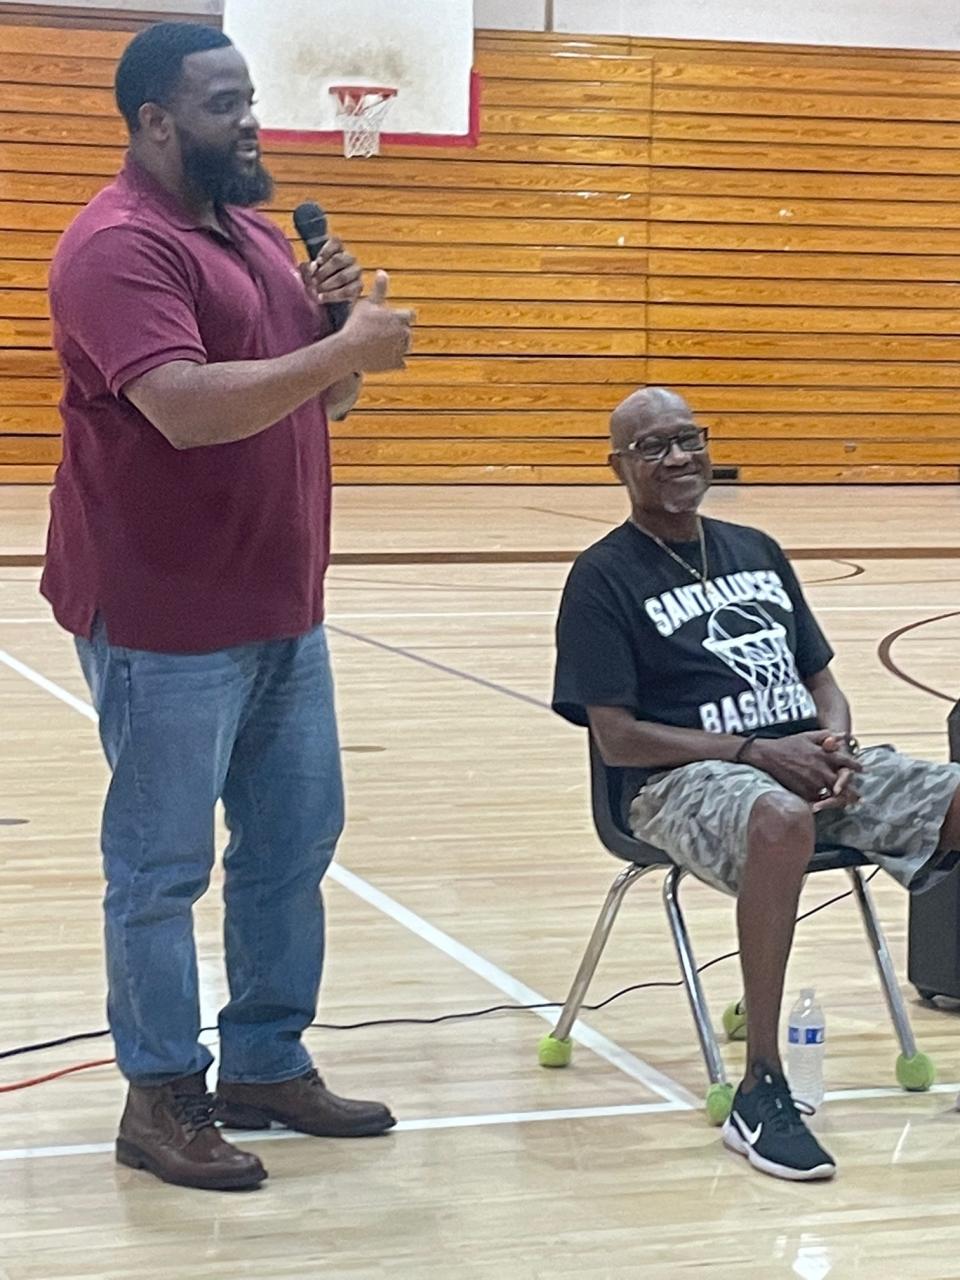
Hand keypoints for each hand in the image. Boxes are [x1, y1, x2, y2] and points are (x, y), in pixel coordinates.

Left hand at [300, 235, 362, 307]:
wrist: (325, 298)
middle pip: (338, 259)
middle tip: (313, 281)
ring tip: (318, 290)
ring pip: (343, 276)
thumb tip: (313, 266)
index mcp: (337, 249)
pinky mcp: (358, 286)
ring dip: (328, 284)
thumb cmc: (316, 280)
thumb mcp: (307, 272)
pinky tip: (323, 298)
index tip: (317, 262)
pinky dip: (333, 295)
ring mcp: (355, 272)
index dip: (325, 251)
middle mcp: (349, 258)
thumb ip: (307, 268)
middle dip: (324, 271)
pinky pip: (347, 290)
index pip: (335, 242)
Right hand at [338, 270, 414, 372]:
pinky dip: (393, 361)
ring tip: (378, 346)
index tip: (389, 320)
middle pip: (407, 332)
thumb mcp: (367, 304)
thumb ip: (379, 289)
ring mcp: (401, 350)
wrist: (349, 349)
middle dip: (397, 333)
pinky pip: (400, 363)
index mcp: (400, 318)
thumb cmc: (357, 324)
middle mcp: (404, 333)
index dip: (400, 317)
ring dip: (396, 347)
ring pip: (404, 348)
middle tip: (379, 334)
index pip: (410, 316)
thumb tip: (382, 271)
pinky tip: (380, 357)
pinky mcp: (397, 364)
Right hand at [746, 730, 861, 804]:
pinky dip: (824, 802)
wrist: (768, 755)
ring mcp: (812, 781)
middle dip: (852, 790)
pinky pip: (818, 799)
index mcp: (824, 754)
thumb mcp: (808, 736)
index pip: (846, 762)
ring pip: (832, 794)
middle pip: (843, 783)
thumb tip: (843, 736)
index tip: (861, 770)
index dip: (856, 767)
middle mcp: (821, 769)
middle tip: (859, 797)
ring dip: (840, 798)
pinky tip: (828, 804)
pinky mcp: (803, 791)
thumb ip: (827, 736)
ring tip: (847, 803)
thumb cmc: (789, 744)